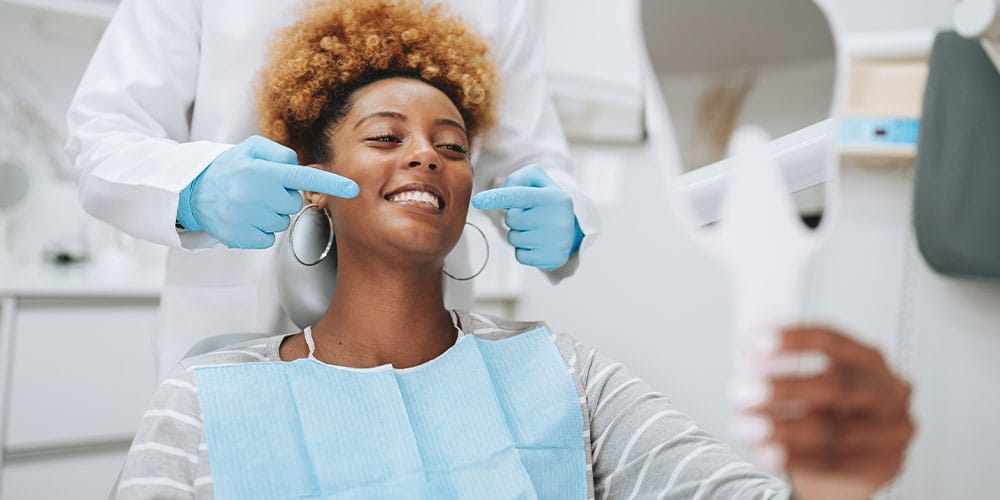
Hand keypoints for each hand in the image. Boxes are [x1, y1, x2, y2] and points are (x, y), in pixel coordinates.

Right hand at [178, 135, 358, 248]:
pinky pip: (268, 237)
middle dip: (282, 197)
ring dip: (271, 213)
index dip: (331, 183)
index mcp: (260, 171)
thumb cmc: (230, 168)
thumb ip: (280, 154)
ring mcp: (246, 218)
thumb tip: (299, 167)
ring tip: (250, 203)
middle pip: (293, 203)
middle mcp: (253, 195)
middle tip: (261, 190)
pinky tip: (244, 218)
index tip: (353, 189)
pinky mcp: (241, 237)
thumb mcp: (252, 149)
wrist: (193, 192)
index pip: (302, 177)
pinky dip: (260, 230)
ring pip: (281, 221)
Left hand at [471, 164, 583, 270]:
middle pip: (512, 218)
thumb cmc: (546, 201)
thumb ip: (517, 180)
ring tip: (533, 229)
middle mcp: (560, 219)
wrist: (572, 228)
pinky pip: (520, 255)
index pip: (521, 195)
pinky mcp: (553, 259)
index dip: (497, 197)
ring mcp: (558, 241)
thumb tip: (500, 196)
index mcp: (556, 197)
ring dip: (517, 233)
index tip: (478, 200)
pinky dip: (523, 249)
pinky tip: (536, 243)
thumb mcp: (538, 182)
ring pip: (514, 238)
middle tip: (528, 215)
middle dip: (513, 216)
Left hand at [761, 327, 914, 499]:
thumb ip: (782, 370)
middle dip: (782, 390)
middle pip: (834, 387)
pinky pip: (835, 463)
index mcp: (868, 358)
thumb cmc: (823, 413)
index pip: (831, 341)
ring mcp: (892, 429)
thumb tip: (744, 362)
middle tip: (740, 393)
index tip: (751, 344)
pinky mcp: (887, 463)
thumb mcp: (805, 385)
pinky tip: (767, 453)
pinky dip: (795, 458)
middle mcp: (887, 390)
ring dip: (781, 430)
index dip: (792, 341)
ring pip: (832, 431)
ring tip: (746, 428)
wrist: (847, 467)